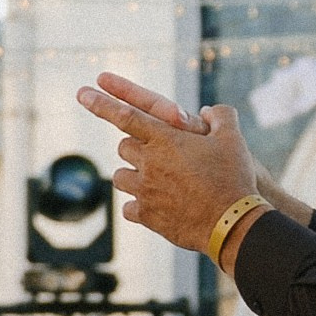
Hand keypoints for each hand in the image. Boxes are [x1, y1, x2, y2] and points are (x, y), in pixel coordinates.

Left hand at [76, 72, 258, 254]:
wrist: (231, 223)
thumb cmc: (234, 177)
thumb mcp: (233, 139)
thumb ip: (221, 116)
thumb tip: (210, 110)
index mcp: (165, 138)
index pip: (124, 115)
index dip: (101, 103)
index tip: (82, 93)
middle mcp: (149, 163)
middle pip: (123, 147)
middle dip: (136, 148)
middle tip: (157, 154)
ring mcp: (145, 190)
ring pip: (120, 177)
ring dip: (133, 175)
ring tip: (154, 181)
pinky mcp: (147, 216)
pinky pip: (129, 207)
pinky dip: (139, 205)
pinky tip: (156, 206)